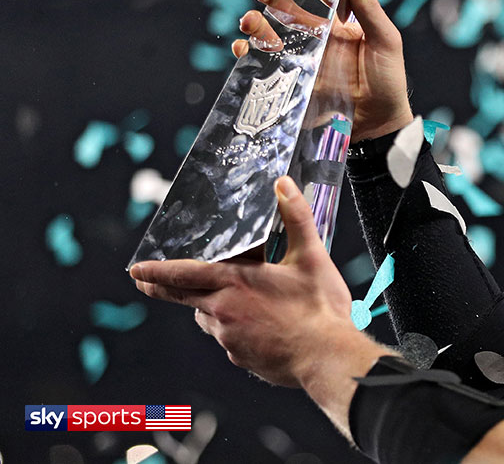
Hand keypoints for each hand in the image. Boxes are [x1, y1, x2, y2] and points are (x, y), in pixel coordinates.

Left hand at [130, 176, 380, 388]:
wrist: (327, 358)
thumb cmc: (320, 307)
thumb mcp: (311, 256)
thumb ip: (295, 217)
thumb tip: (283, 184)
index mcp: (235, 283)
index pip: (184, 274)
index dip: (157, 271)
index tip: (136, 269)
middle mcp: (223, 311)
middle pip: (184, 297)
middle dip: (162, 288)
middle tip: (143, 282)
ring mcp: (229, 339)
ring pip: (210, 319)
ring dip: (213, 308)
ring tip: (238, 302)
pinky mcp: (241, 358)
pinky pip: (230, 340)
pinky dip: (237, 330)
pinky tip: (263, 328)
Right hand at [233, 0, 413, 141]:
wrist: (379, 126)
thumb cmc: (388, 82)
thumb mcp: (385, 41)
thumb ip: (369, 8)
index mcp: (337, 18)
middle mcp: (314, 32)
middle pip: (282, 2)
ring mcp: (299, 55)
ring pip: (266, 28)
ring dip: (253, 18)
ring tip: (252, 21)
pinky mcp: (288, 78)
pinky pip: (260, 60)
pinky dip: (246, 50)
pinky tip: (244, 46)